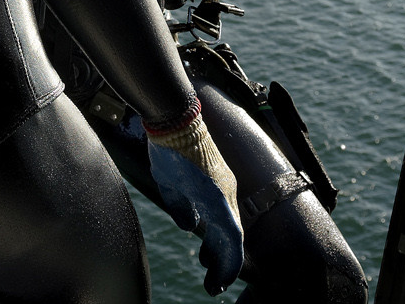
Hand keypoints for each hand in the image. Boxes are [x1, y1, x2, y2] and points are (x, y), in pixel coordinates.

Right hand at [139, 112, 243, 295]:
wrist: (172, 120)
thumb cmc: (170, 146)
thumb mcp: (172, 184)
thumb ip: (182, 207)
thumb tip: (189, 226)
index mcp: (215, 190)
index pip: (223, 226)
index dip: (219, 250)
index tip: (210, 267)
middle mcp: (225, 192)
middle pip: (231, 235)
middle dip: (224, 263)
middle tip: (216, 284)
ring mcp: (224, 192)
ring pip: (233, 236)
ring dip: (226, 263)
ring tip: (218, 283)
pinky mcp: (218, 192)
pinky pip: (230, 228)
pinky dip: (228, 251)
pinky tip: (223, 266)